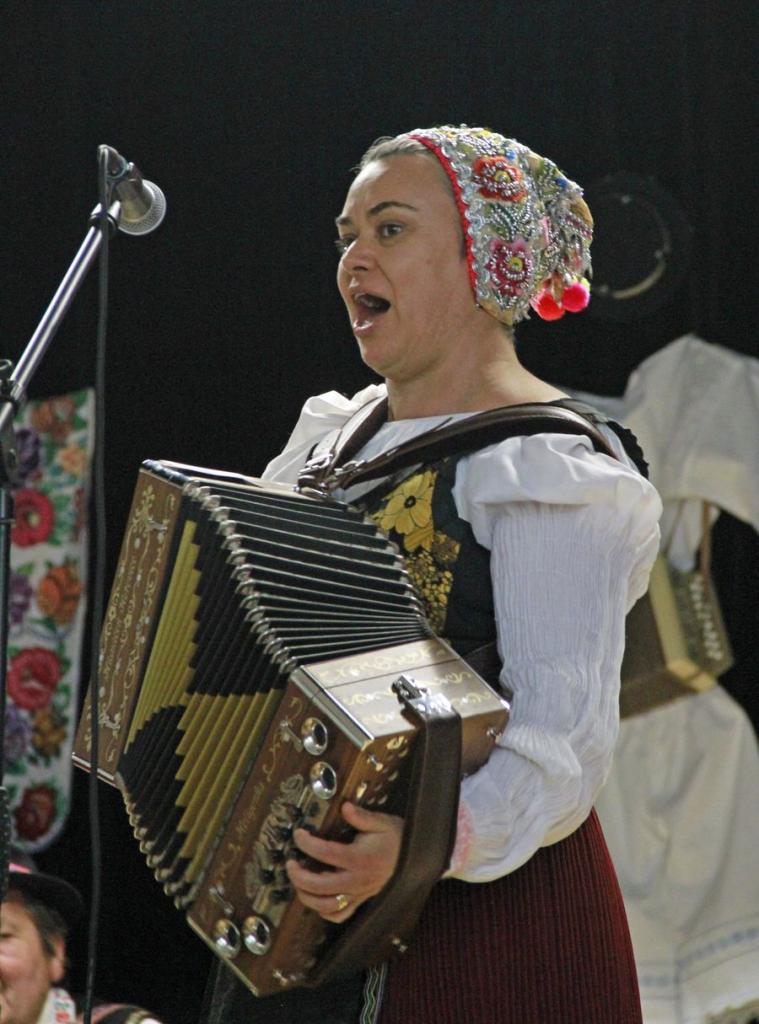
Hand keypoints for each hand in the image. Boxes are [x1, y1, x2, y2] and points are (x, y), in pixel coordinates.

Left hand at [285, 801, 402, 922]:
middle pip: (320, 886)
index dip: (307, 844)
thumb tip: (344, 806)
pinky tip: (315, 899)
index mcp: (360, 859)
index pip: (326, 853)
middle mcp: (357, 880)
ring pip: (326, 905)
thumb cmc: (397, 838)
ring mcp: (358, 894)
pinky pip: (339, 915)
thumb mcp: (382, 822)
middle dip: (299, 876)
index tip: (298, 834)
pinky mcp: (360, 901)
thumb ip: (362, 816)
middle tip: (290, 863)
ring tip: (297, 881)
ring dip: (306, 896)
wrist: (416, 858)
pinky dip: (324, 911)